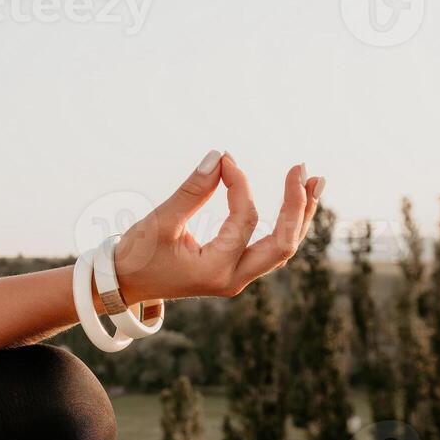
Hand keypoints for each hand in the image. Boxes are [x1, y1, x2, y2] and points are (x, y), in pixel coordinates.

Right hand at [112, 150, 322, 302]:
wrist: (123, 284)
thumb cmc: (136, 254)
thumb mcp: (161, 220)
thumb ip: (192, 190)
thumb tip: (219, 156)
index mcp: (215, 271)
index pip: (244, 219)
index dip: (239, 184)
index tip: (226, 159)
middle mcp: (233, 278)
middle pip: (284, 244)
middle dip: (297, 206)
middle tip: (302, 170)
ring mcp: (236, 276)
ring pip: (283, 247)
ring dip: (300, 214)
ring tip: (316, 181)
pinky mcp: (234, 269)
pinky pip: (270, 247)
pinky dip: (286, 224)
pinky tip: (296, 201)